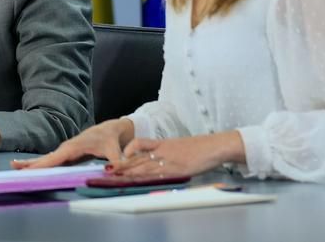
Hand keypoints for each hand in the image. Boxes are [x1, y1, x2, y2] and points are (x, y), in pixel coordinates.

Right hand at [12, 118, 132, 168]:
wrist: (112, 129)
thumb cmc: (111, 138)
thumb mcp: (114, 148)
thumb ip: (115, 160)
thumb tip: (115, 169)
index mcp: (74, 147)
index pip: (55, 158)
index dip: (42, 164)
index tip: (29, 169)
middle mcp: (67, 148)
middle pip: (46, 158)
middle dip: (30, 163)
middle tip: (13, 168)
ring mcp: (67, 151)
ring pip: (47, 159)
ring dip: (33, 163)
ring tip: (16, 168)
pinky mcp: (69, 155)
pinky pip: (53, 161)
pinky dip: (42, 164)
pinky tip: (32, 168)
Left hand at [111, 132, 242, 179]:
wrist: (215, 146)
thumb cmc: (200, 147)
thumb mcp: (180, 146)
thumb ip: (168, 152)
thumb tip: (161, 159)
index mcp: (163, 143)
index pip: (140, 143)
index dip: (129, 150)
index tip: (121, 156)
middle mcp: (163, 151)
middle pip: (138, 157)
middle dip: (123, 164)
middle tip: (109, 170)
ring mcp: (169, 160)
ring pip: (145, 166)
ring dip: (130, 172)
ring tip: (118, 176)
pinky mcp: (177, 169)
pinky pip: (158, 174)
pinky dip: (147, 178)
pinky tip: (140, 181)